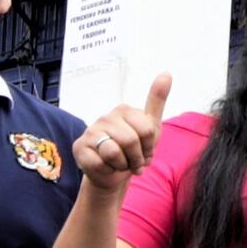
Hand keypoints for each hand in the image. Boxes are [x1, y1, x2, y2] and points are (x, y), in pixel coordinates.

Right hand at [75, 73, 172, 191]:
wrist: (113, 173)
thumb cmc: (133, 150)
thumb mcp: (150, 128)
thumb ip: (157, 101)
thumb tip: (167, 73)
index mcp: (123, 110)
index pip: (146, 130)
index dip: (149, 148)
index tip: (145, 150)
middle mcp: (105, 117)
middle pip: (131, 142)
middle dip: (136, 159)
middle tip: (133, 161)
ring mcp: (90, 131)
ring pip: (114, 153)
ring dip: (122, 165)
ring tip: (121, 164)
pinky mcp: (79, 148)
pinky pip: (100, 163)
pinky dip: (108, 170)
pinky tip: (106, 167)